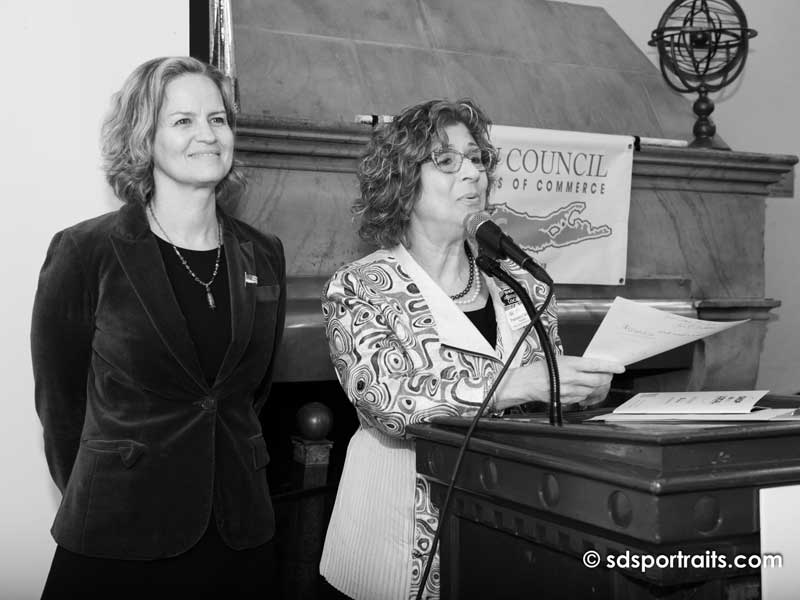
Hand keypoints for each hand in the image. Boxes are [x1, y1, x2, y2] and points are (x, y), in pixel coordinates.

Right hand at [494, 355, 623, 410]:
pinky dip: (585, 393)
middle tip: (607, 375)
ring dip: (596, 386)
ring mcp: (571, 391)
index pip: (596, 366)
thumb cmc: (541, 369)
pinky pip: (583, 397)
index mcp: (571, 364)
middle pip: (598, 380)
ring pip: (592, 390)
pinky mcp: (568, 400)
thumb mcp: (559, 359)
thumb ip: (576, 363)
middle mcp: (572, 378)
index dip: (611, 367)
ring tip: (591, 381)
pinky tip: (580, 388)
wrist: (527, 383)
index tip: (620, 368)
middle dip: (606, 378)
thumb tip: (592, 366)